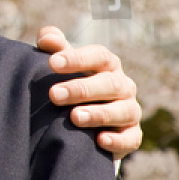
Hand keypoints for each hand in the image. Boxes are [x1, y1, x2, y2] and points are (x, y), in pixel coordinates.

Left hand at [36, 25, 141, 159]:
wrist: (85, 114)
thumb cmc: (70, 79)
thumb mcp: (62, 62)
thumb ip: (53, 46)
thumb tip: (46, 38)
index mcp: (107, 64)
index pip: (99, 56)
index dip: (77, 58)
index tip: (52, 63)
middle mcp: (123, 85)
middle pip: (110, 84)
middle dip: (82, 89)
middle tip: (54, 94)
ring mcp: (130, 110)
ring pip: (123, 111)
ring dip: (99, 114)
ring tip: (74, 117)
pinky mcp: (132, 135)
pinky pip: (131, 138)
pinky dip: (118, 141)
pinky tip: (100, 140)